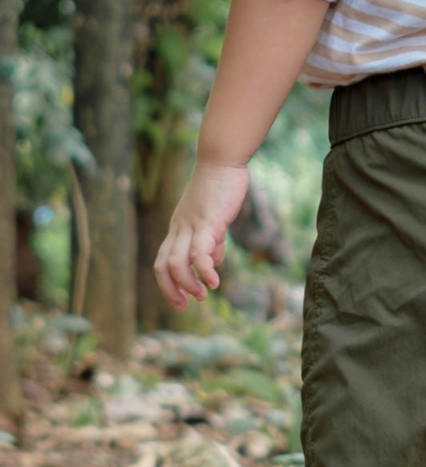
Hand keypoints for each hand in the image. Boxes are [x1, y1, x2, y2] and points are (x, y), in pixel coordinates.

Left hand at [154, 160, 250, 308]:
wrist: (221, 162)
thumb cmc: (219, 189)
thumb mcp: (214, 221)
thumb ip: (212, 242)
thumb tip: (212, 262)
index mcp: (178, 229)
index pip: (163, 262)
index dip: (168, 285)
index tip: (182, 301)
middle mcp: (179, 229)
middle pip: (163, 266)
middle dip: (172, 290)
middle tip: (187, 304)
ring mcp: (191, 226)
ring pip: (177, 262)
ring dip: (187, 283)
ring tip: (203, 294)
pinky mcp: (207, 223)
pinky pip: (199, 252)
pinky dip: (204, 271)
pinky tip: (214, 282)